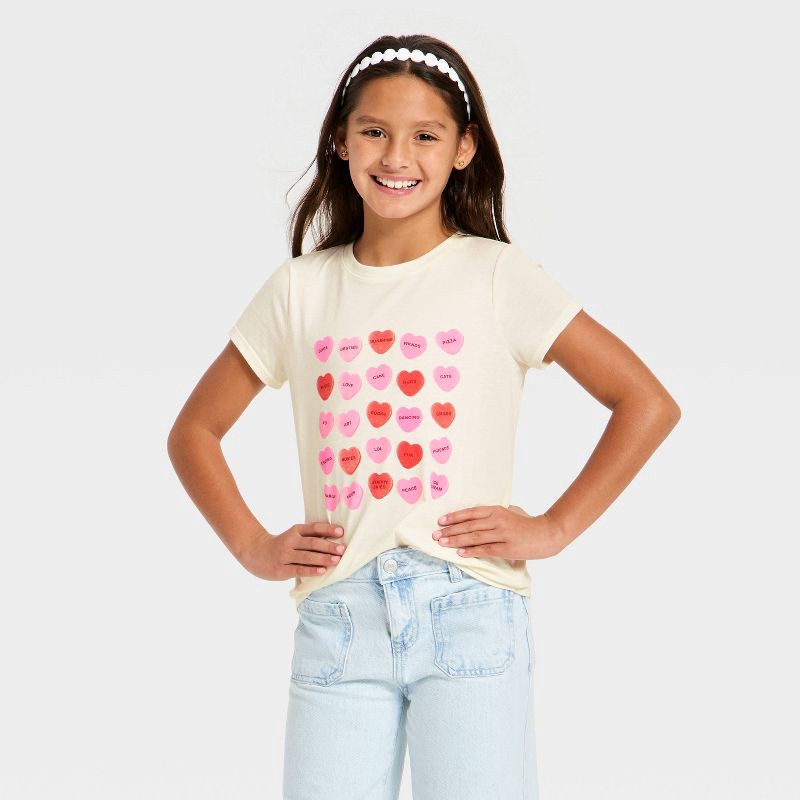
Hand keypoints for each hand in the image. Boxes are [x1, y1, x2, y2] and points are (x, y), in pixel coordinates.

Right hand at [240, 523, 346, 580]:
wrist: (256, 553)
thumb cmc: (282, 545)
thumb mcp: (294, 536)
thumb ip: (310, 537)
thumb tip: (335, 540)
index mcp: (295, 530)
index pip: (313, 528)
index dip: (327, 529)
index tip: (341, 531)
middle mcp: (290, 541)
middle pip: (312, 543)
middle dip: (328, 546)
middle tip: (342, 549)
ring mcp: (285, 555)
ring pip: (307, 557)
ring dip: (323, 558)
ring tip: (336, 560)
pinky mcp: (282, 569)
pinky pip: (299, 569)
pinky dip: (311, 570)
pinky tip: (322, 571)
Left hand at [432, 505, 565, 560]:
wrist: (547, 533)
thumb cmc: (529, 523)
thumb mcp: (512, 511)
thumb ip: (497, 513)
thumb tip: (481, 516)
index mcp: (497, 510)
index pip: (470, 513)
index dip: (454, 517)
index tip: (440, 521)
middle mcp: (497, 520)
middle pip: (469, 525)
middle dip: (450, 530)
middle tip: (435, 534)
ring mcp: (502, 534)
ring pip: (474, 537)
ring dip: (456, 540)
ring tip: (442, 543)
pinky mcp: (507, 547)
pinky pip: (485, 549)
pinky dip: (471, 551)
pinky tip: (460, 553)